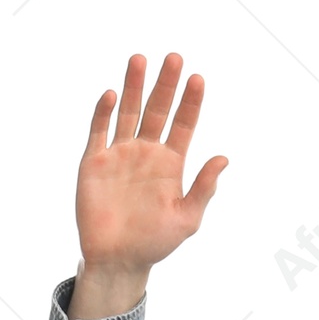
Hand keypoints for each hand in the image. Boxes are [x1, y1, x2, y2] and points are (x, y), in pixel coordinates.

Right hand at [68, 51, 227, 319]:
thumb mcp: (187, 219)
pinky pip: (99, 130)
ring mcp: (120, 153)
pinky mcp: (94, 161)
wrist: (118, 261)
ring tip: (140, 59)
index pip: (183, 124)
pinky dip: (105, 112)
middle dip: (165, 84)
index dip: (191, 102)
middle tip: (174, 58)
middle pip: (157, 109)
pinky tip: (113, 95)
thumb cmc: (155, 243)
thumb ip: (203, 188)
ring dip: (134, 85)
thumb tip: (224, 158)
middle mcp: (146, 152)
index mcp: (170, 163)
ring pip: (128, 111)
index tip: (198, 79)